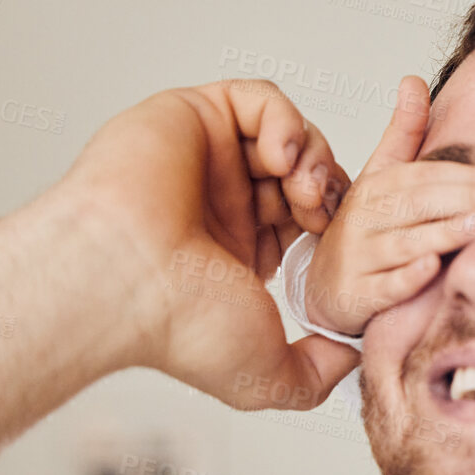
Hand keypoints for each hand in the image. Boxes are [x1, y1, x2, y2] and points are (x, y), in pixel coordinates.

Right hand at [59, 79, 361, 409]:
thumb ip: (315, 375)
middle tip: (322, 211)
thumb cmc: (179, 325)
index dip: (336, 222)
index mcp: (238, 247)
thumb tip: (351, 358)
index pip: (310, 216)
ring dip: (309, 156)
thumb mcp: (267, 374)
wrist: (123, 280)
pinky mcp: (191, 115)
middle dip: (327, 188)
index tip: (341, 239)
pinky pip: (257, 99)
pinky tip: (278, 156)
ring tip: (300, 186)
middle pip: (305, 172)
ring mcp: (206, 157)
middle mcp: (222, 200)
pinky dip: (282, 120)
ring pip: (288, 135)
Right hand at [307, 76, 474, 333]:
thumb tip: (413, 79)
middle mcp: (366, 218)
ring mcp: (361, 257)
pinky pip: (384, 286)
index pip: (425, 176)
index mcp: (377, 186)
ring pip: (405, 243)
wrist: (326, 285)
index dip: (467, 176)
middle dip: (467, 199)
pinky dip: (407, 277)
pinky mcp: (359, 294)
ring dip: (445, 232)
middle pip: (419, 204)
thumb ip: (403, 132)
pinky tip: (433, 267)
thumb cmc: (367, 227)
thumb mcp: (380, 175)